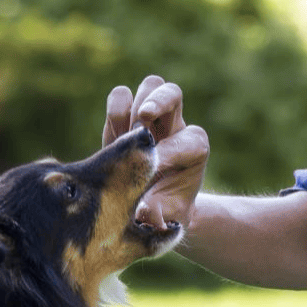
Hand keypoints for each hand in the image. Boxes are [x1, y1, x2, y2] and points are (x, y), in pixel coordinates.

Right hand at [102, 75, 208, 230]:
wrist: (151, 208)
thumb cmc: (163, 212)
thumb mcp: (165, 220)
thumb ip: (157, 216)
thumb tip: (145, 214)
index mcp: (193, 151)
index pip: (188, 140)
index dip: (171, 151)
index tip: (153, 168)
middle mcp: (175, 128)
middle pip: (173, 93)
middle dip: (158, 102)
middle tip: (143, 120)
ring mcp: (151, 119)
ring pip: (151, 86)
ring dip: (135, 105)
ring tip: (127, 133)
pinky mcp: (125, 119)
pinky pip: (121, 96)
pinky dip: (115, 110)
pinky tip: (113, 137)